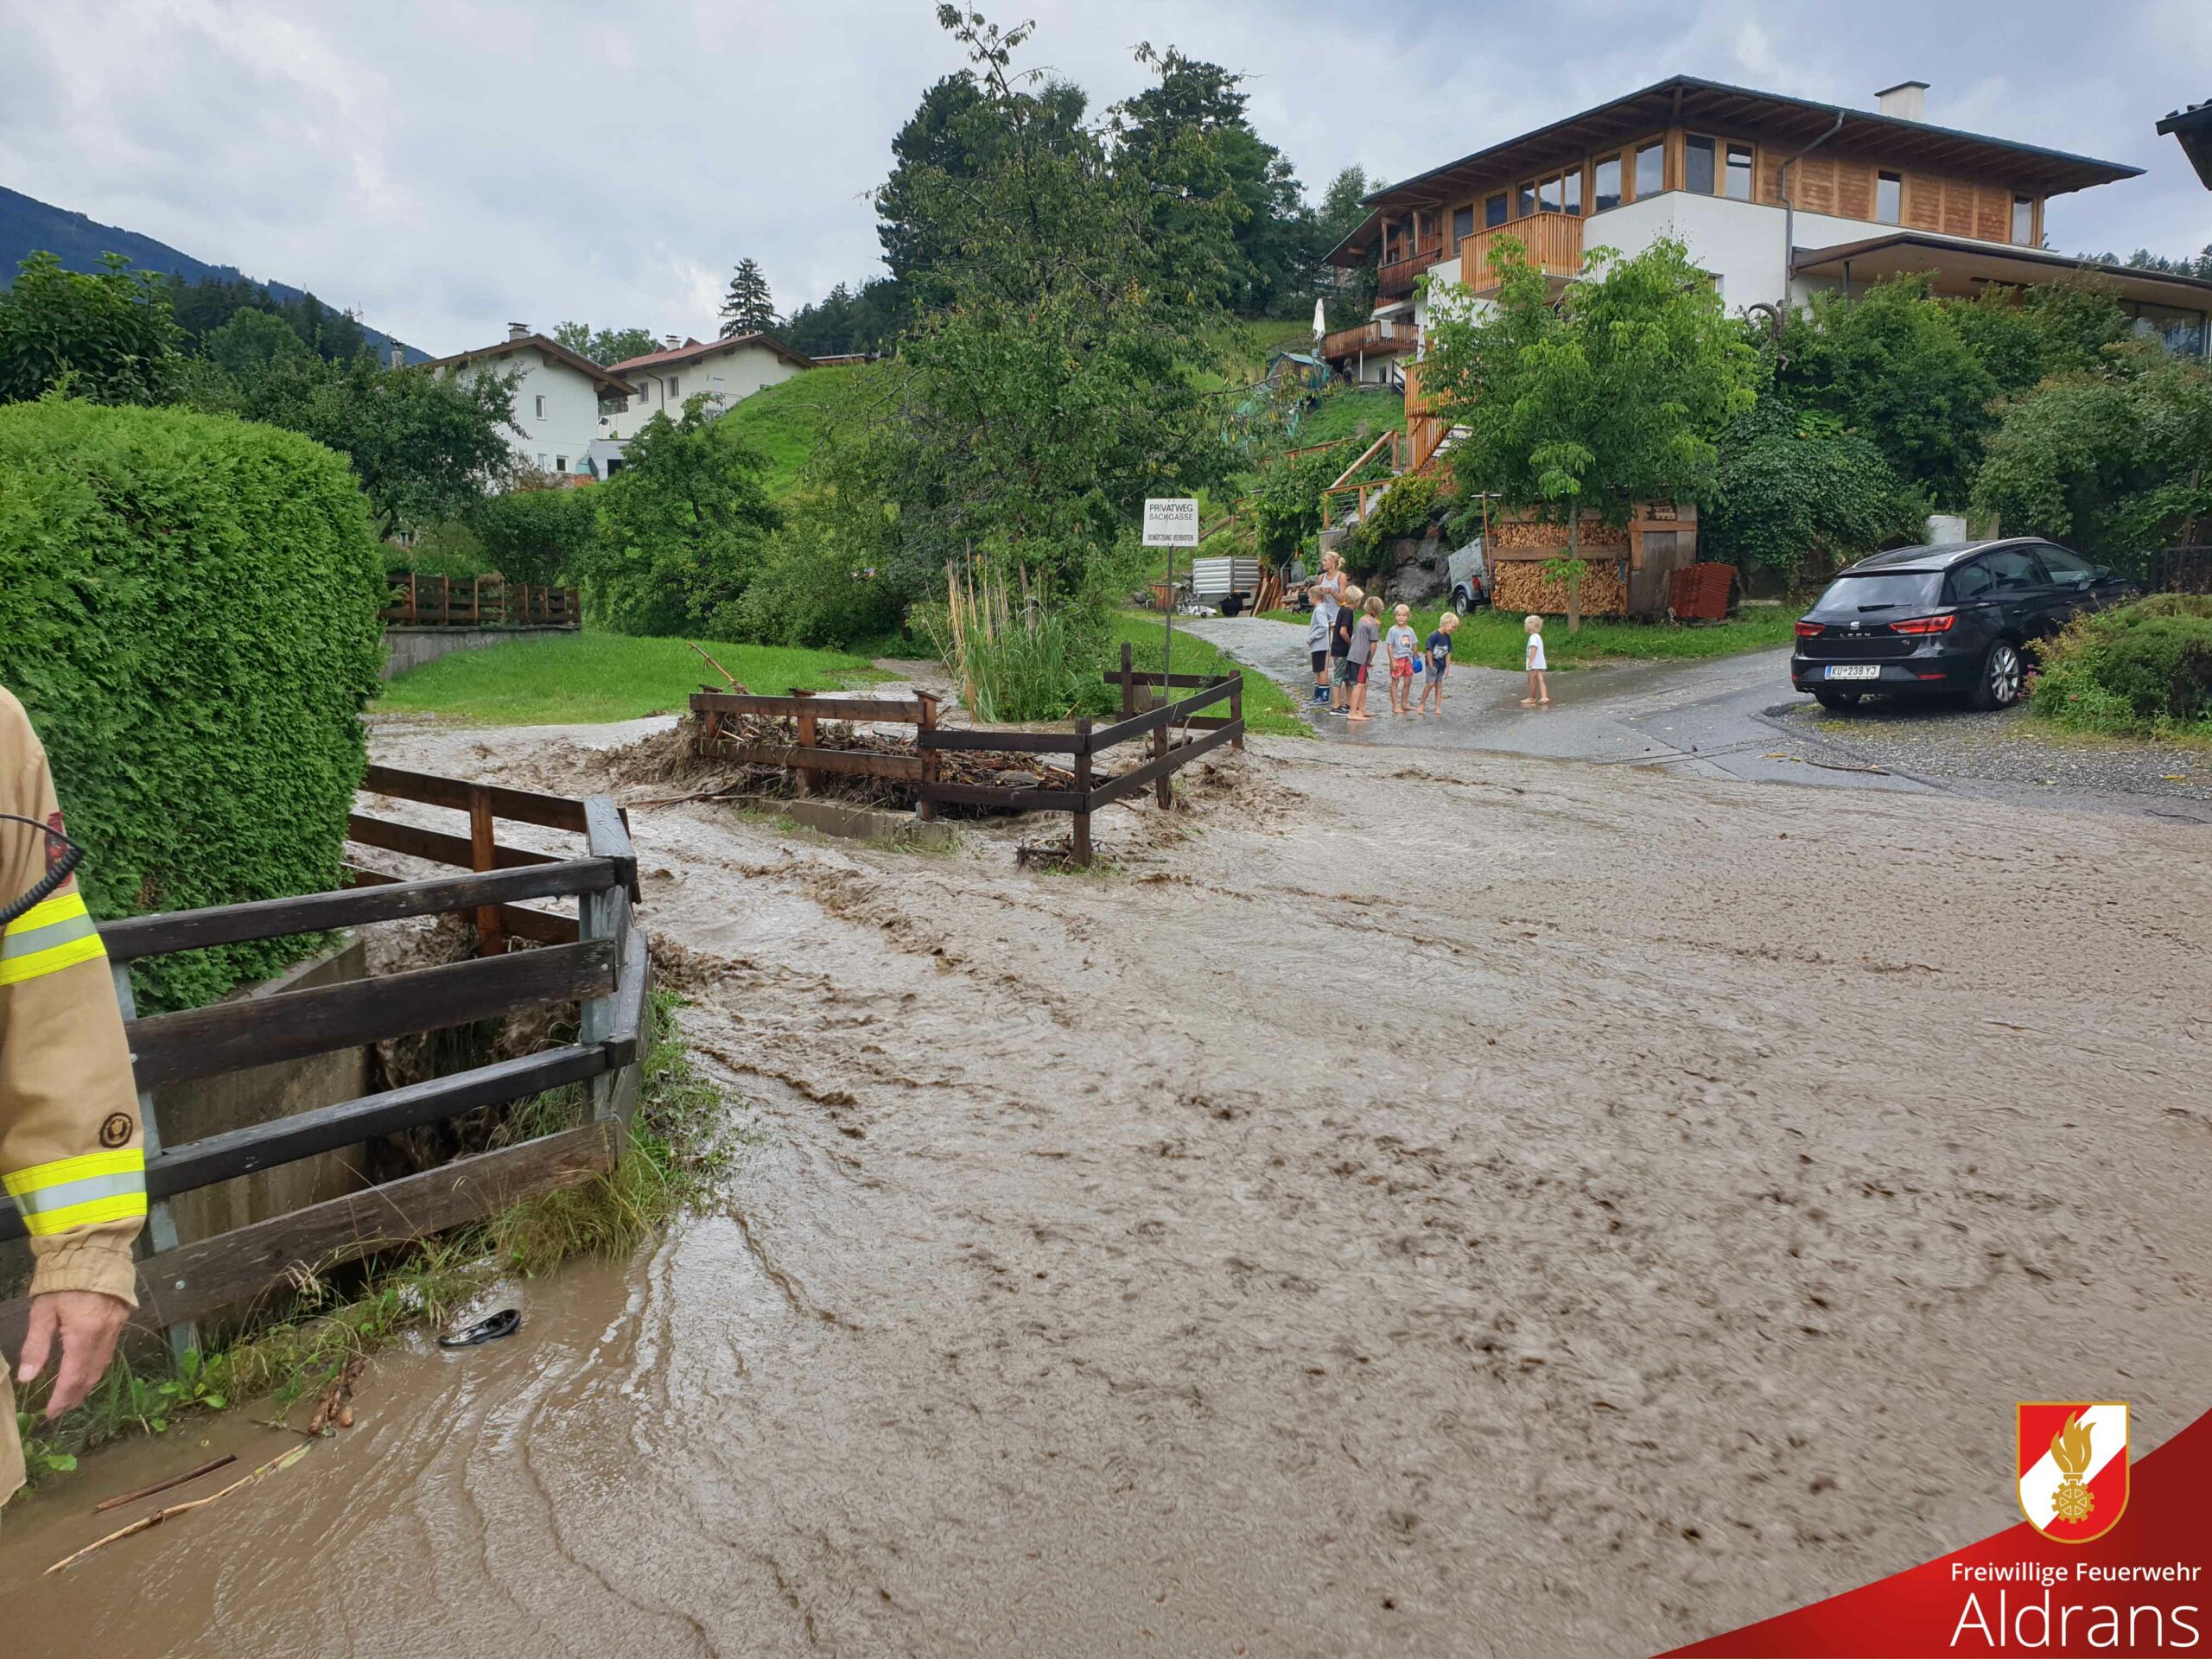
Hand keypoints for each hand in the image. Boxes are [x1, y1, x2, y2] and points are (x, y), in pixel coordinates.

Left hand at [17, 1290, 130, 1417]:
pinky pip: (109, 1352)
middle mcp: (105, 1335)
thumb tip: (27, 1378)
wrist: (96, 1251)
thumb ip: (36, 1345)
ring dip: (87, 1384)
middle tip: (59, 1410)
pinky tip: (86, 1370)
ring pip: (102, 1365)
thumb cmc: (64, 1281)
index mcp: (84, 1334)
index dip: (61, 1398)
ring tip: (72, 1395)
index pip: (73, 1376)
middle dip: (75, 1395)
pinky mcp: (121, 1320)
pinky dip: (96, 1367)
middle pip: (91, 1375)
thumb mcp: (43, 1311)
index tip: (49, 1414)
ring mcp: (116, 1328)